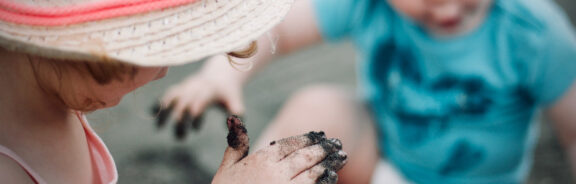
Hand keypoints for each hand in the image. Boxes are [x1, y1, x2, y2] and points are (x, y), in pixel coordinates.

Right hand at [151, 56, 244, 139]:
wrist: (220, 75)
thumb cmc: (228, 92)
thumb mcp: (234, 99)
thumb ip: (236, 109)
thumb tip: (237, 120)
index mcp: (209, 90)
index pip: (200, 101)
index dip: (196, 114)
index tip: (194, 129)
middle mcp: (195, 87)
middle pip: (184, 102)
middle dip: (180, 120)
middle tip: (181, 138)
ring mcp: (186, 86)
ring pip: (172, 97)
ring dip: (164, 111)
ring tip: (159, 127)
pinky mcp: (180, 88)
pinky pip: (167, 94)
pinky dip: (159, 102)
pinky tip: (152, 113)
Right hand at [213, 115, 347, 183]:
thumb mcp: (226, 168)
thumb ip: (236, 144)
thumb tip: (234, 118)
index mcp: (261, 160)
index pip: (290, 143)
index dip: (308, 138)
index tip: (321, 134)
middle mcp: (275, 173)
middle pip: (306, 156)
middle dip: (324, 148)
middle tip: (338, 144)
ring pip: (313, 173)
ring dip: (329, 164)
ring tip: (342, 158)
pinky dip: (324, 183)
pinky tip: (332, 178)